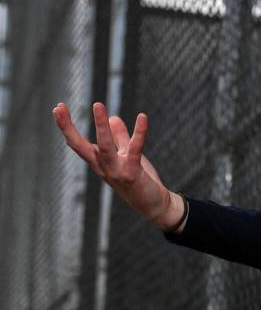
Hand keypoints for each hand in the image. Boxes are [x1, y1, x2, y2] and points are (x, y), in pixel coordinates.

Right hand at [52, 102, 182, 230]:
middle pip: (80, 146)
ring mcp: (115, 171)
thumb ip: (120, 138)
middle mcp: (103, 167)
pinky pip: (135, 149)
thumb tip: (113, 118)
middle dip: (68, 127)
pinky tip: (142, 116)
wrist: (153, 204)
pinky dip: (139, 132)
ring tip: (97, 105)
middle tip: (58, 107)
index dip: (66, 127)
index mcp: (99, 162)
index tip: (58, 108)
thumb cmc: (139, 180)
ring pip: (104, 145)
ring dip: (100, 125)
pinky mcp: (132, 173)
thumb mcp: (126, 156)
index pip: (76, 143)